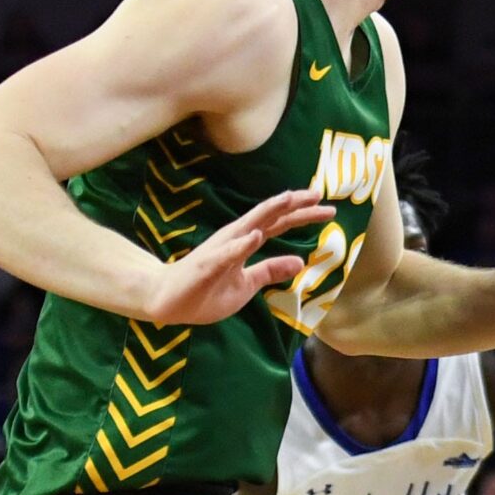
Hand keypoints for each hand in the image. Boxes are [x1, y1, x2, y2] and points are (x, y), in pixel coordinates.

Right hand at [143, 187, 334, 326]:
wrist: (168, 301)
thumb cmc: (206, 290)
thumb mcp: (247, 283)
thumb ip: (270, 271)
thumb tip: (300, 262)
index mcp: (244, 241)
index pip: (277, 223)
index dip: (301, 214)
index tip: (327, 207)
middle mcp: (234, 238)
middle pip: (268, 216)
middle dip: (294, 205)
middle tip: (321, 194)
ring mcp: (221, 250)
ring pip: (248, 225)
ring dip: (268, 212)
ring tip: (290, 199)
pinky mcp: (208, 265)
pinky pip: (227, 254)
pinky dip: (242, 244)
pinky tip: (256, 235)